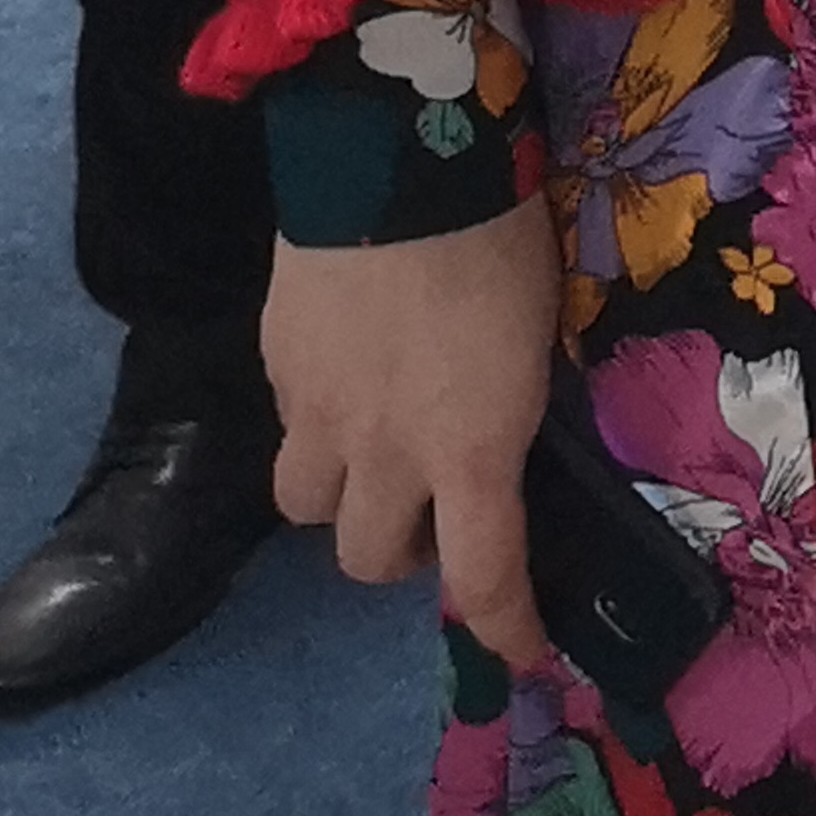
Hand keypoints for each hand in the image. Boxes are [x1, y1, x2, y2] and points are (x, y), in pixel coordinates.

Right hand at [265, 211, 560, 669]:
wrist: (398, 163)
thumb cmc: (504, 239)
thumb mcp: (540, 336)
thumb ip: (512, 408)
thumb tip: (505, 442)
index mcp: (473, 448)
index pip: (484, 577)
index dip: (505, 628)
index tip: (525, 652)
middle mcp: (386, 453)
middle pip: (369, 561)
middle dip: (404, 554)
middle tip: (436, 510)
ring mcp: (317, 415)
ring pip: (304, 510)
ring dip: (342, 499)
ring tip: (373, 454)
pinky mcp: (275, 370)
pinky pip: (288, 427)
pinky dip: (315, 422)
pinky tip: (344, 374)